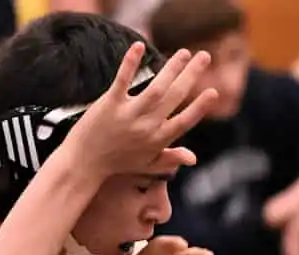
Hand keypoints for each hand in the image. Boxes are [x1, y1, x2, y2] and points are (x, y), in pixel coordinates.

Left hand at [64, 42, 219, 178]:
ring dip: (172, 68)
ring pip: (156, 89)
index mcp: (158, 140)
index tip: (214, 91)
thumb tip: (194, 158)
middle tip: (205, 56)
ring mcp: (128, 115)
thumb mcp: (147, 165)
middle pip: (175, 97)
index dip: (200, 107)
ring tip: (184, 52)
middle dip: (192, 75)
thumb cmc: (118, 163)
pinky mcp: (109, 105)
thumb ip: (171, 158)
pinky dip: (131, 63)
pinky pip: (122, 81)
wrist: (84, 163)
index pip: (185, 121)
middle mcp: (147, 127)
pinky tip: (139, 46)